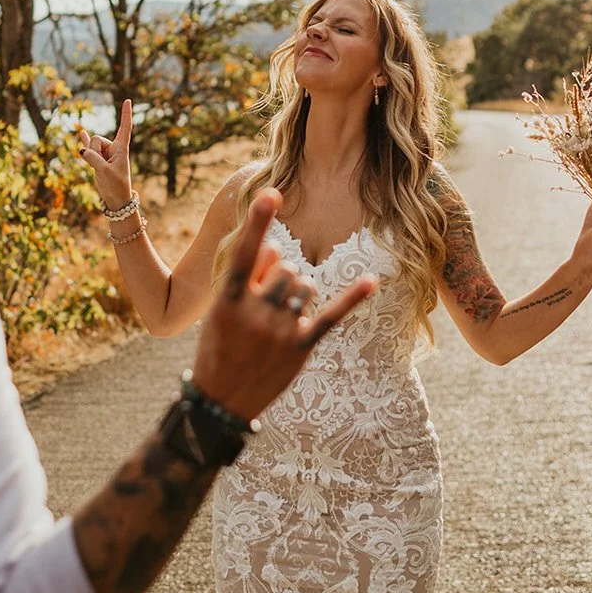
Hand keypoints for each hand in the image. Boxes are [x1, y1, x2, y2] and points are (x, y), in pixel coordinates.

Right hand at [77, 99, 133, 209]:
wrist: (116, 199)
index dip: (126, 114)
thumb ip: (93, 158)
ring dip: (90, 155)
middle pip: (97, 139)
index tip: (128, 100)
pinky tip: (81, 132)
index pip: (125, 127)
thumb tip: (82, 151)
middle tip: (102, 166)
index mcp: (121, 148)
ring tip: (98, 169)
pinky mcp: (97, 159)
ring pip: (90, 146)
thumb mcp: (104, 172)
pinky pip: (89, 147)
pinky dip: (85, 141)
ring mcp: (105, 153)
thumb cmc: (116, 185)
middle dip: (94, 150)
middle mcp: (113, 148)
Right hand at [190, 189, 377, 421]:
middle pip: (286, 269)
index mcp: (228, 301)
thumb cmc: (220, 347)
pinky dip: (352, 298)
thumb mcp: (222, 311)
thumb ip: (248, 278)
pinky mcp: (300, 349)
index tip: (271, 192)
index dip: (257, 221)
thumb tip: (274, 246)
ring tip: (279, 317)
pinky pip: (330, 317)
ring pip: (305, 287)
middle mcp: (255, 313)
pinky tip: (371, 280)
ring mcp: (279, 332)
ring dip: (297, 293)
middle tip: (267, 300)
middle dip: (281, 276)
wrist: (221, 400)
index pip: (245, 253)